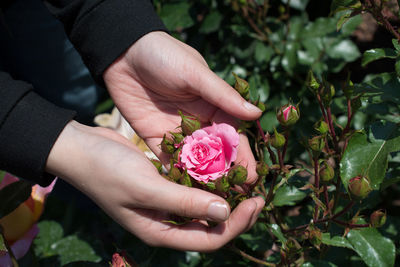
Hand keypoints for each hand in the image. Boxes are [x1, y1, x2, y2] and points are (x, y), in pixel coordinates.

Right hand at [46, 121, 263, 250]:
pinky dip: (206, 180)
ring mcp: (164, 202)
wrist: (82, 149)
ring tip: (244, 181)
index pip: (208, 239)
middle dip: (235, 213)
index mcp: (160, 231)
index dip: (235, 225)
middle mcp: (165, 221)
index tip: (255, 203)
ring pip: (202, 205)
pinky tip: (220, 167)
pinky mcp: (163, 183)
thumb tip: (225, 213)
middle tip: (256, 194)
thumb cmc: (108, 171)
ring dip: (223, 195)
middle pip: (209, 225)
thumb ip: (184, 203)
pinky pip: (191, 186)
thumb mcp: (146, 188)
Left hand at [103, 31, 262, 182]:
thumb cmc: (166, 55)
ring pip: (195, 161)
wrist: (125, 52)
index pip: (233, 136)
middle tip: (237, 198)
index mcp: (214, 106)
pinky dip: (177, 175)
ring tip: (214, 202)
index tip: (253, 177)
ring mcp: (178, 132)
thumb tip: (256, 113)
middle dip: (227, 175)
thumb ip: (223, 96)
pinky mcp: (156, 137)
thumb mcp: (195, 73)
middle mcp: (199, 123)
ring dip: (204, 180)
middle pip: (217, 154)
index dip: (243, 156)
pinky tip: (184, 193)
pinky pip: (169, 159)